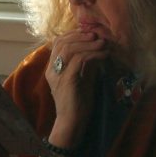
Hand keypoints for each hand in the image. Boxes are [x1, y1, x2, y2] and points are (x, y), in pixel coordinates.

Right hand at [46, 29, 107, 144]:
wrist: (73, 123)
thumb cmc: (79, 102)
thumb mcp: (82, 77)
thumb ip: (85, 62)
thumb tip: (97, 45)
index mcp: (53, 67)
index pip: (58, 42)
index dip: (74, 34)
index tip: (91, 33)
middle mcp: (52, 69)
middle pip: (62, 42)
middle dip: (81, 36)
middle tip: (98, 36)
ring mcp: (57, 75)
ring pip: (69, 48)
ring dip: (89, 43)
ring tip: (103, 43)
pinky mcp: (66, 80)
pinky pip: (79, 60)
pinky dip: (93, 54)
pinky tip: (104, 55)